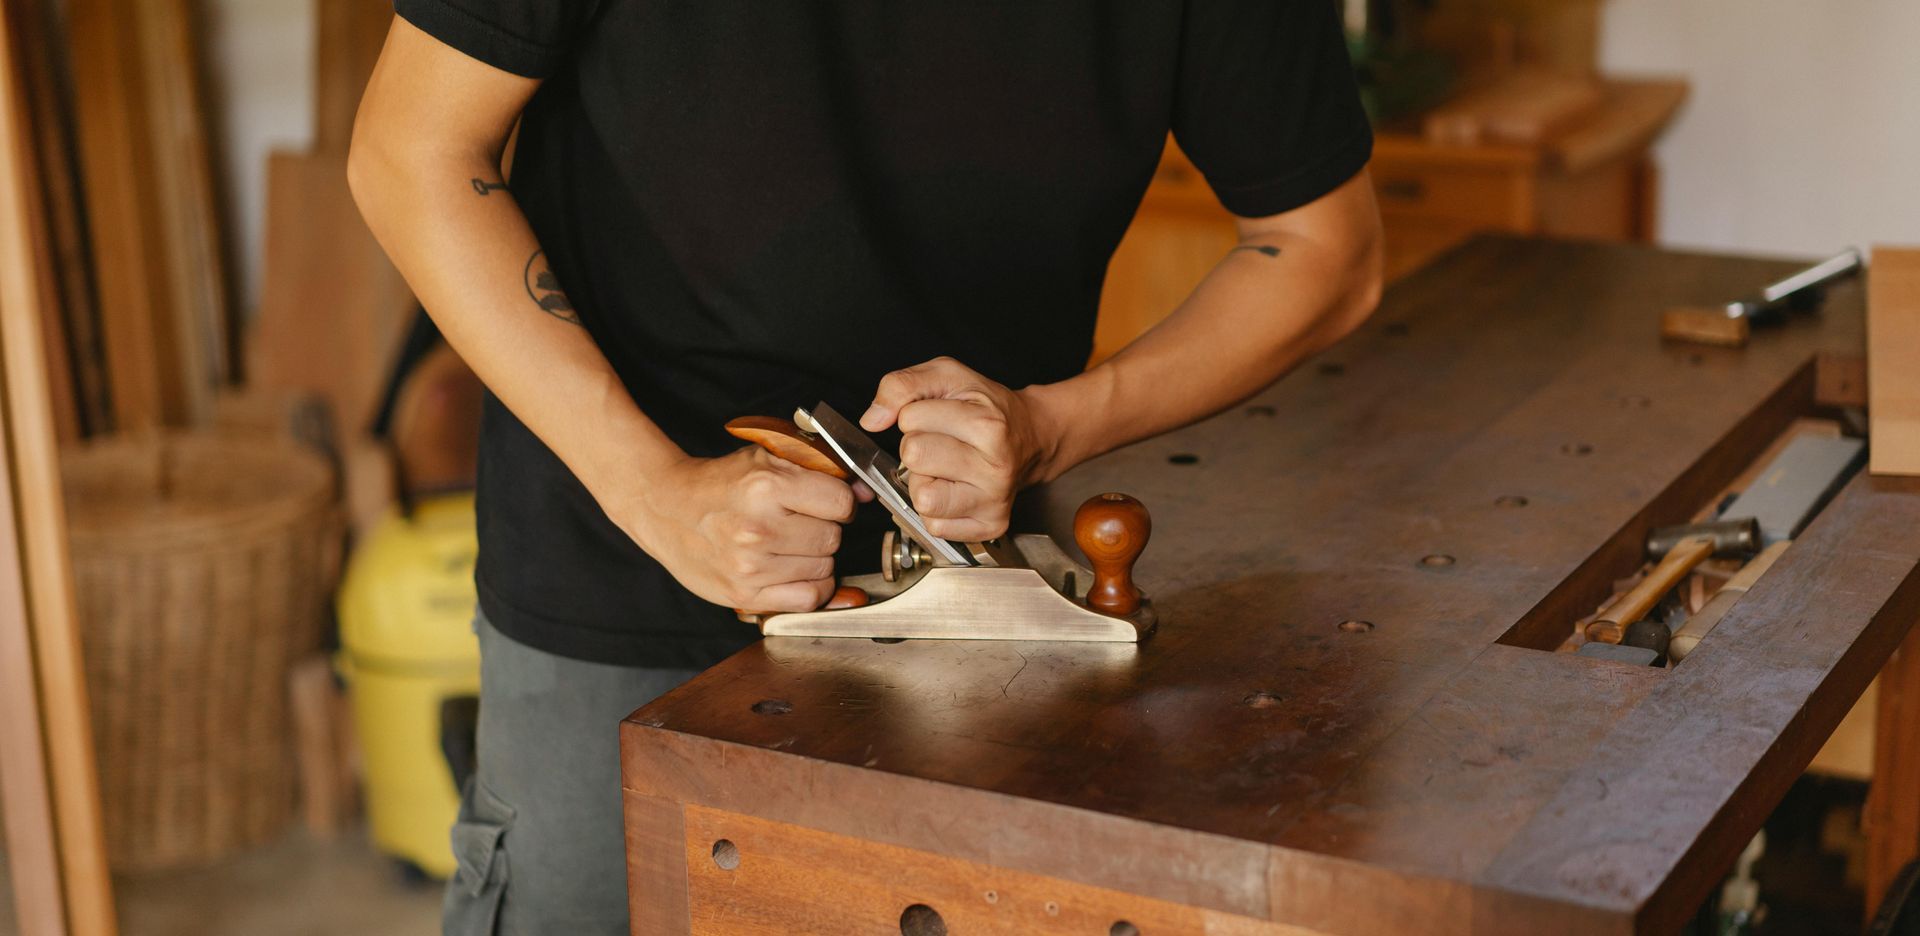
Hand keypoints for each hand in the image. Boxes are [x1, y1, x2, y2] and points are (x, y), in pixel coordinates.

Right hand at [618, 447, 855, 611]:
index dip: (839, 501)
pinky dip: (809, 587)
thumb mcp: (765, 459)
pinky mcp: (745, 595)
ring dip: (815, 558)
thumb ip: (818, 469)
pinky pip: (808, 599)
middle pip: (833, 538)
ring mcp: (751, 566)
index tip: (824, 502)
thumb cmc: (719, 484)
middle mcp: (759, 528)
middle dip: (823, 529)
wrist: (666, 508)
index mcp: (766, 486)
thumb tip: (863, 492)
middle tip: (798, 523)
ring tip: (787, 544)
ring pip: (825, 569)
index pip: (841, 502)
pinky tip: (792, 570)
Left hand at [861, 357, 1059, 541]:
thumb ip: (902, 385)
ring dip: (924, 483)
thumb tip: (872, 420)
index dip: (914, 415)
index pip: (909, 419)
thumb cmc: (987, 407)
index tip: (938, 417)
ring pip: (922, 499)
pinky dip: (936, 509)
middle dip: (916, 447)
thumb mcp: (948, 376)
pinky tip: (954, 490)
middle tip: (941, 442)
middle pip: (913, 458)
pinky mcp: (990, 526)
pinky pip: (934, 526)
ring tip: (945, 469)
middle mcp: (996, 466)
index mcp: (988, 424)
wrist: (1031, 437)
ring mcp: (994, 500)